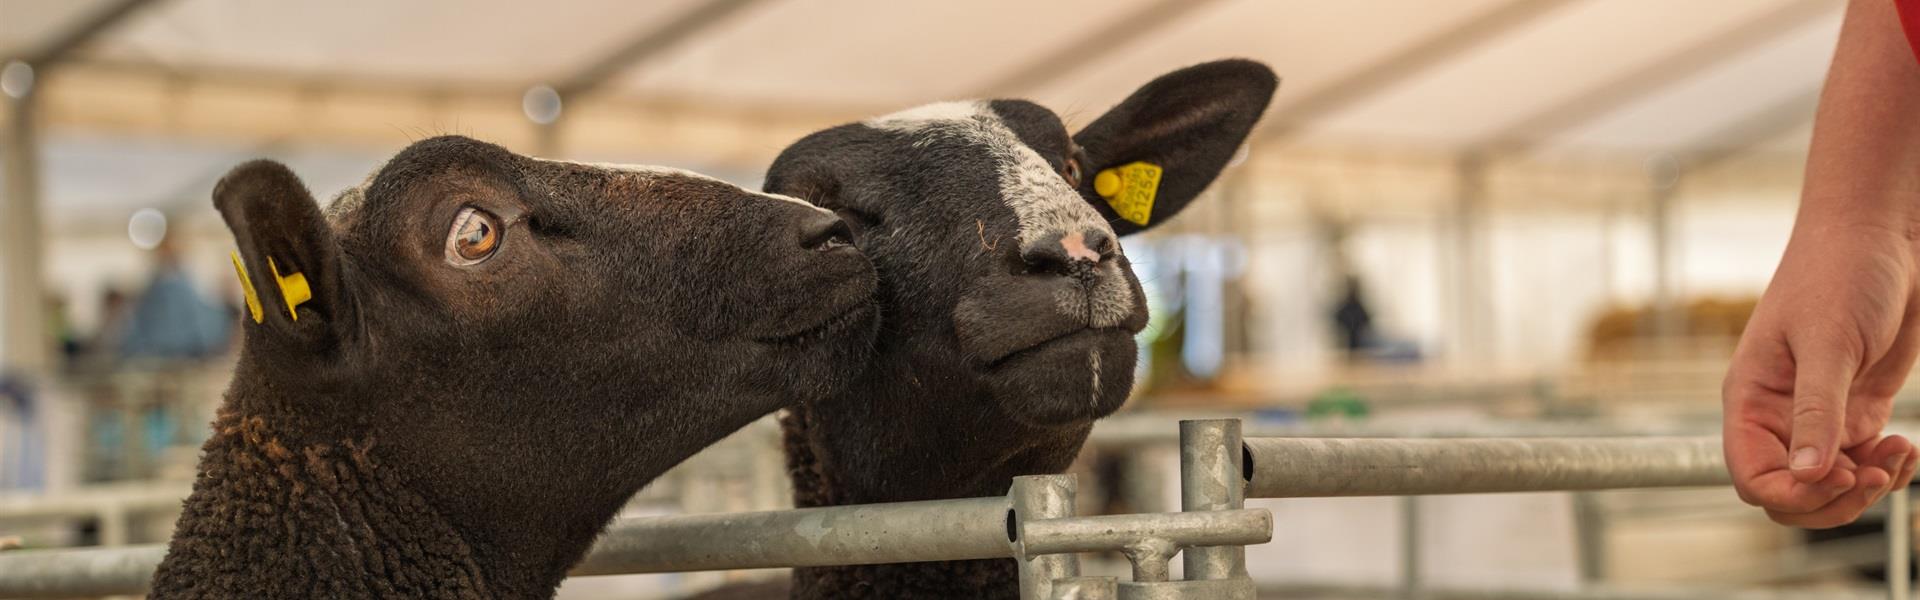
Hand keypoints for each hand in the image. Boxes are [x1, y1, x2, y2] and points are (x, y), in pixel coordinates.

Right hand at [1723, 221, 1919, 527]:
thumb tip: (1808, 476)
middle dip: (1832, 501)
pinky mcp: (1857, 410)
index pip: (1753, 476)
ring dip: (1867, 487)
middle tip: (1872, 476)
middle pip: (1790, 493)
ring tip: (1899, 455)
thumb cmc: (1839, 274)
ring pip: (1830, 485)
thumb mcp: (1827, 343)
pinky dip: (1888, 469)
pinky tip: (1907, 448)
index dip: (1792, 492)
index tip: (1838, 477)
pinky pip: (1863, 463)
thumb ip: (1817, 411)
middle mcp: (1779, 415)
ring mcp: (1819, 416)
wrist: (1882, 237)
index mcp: (1751, 400)